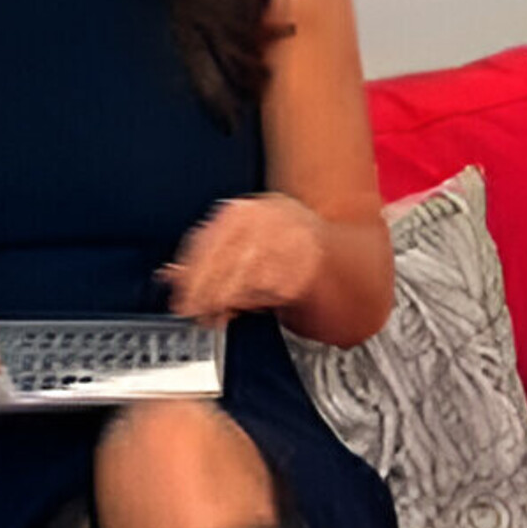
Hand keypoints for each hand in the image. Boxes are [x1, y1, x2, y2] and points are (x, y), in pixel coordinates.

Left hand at [159, 193, 324, 325]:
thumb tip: (172, 276)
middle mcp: (270, 218)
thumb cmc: (298, 261)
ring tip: (219, 317)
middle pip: (225, 257)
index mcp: (250, 211)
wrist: (355, 265)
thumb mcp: (249, 254)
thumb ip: (211, 262)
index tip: (179, 297)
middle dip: (205, 291)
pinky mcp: (312, 264)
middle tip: (195, 313)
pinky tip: (250, 311)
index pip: (208, 238)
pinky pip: (276, 286)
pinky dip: (259, 302)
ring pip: (247, 272)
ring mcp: (293, 238)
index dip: (191, 272)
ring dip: (229, 299)